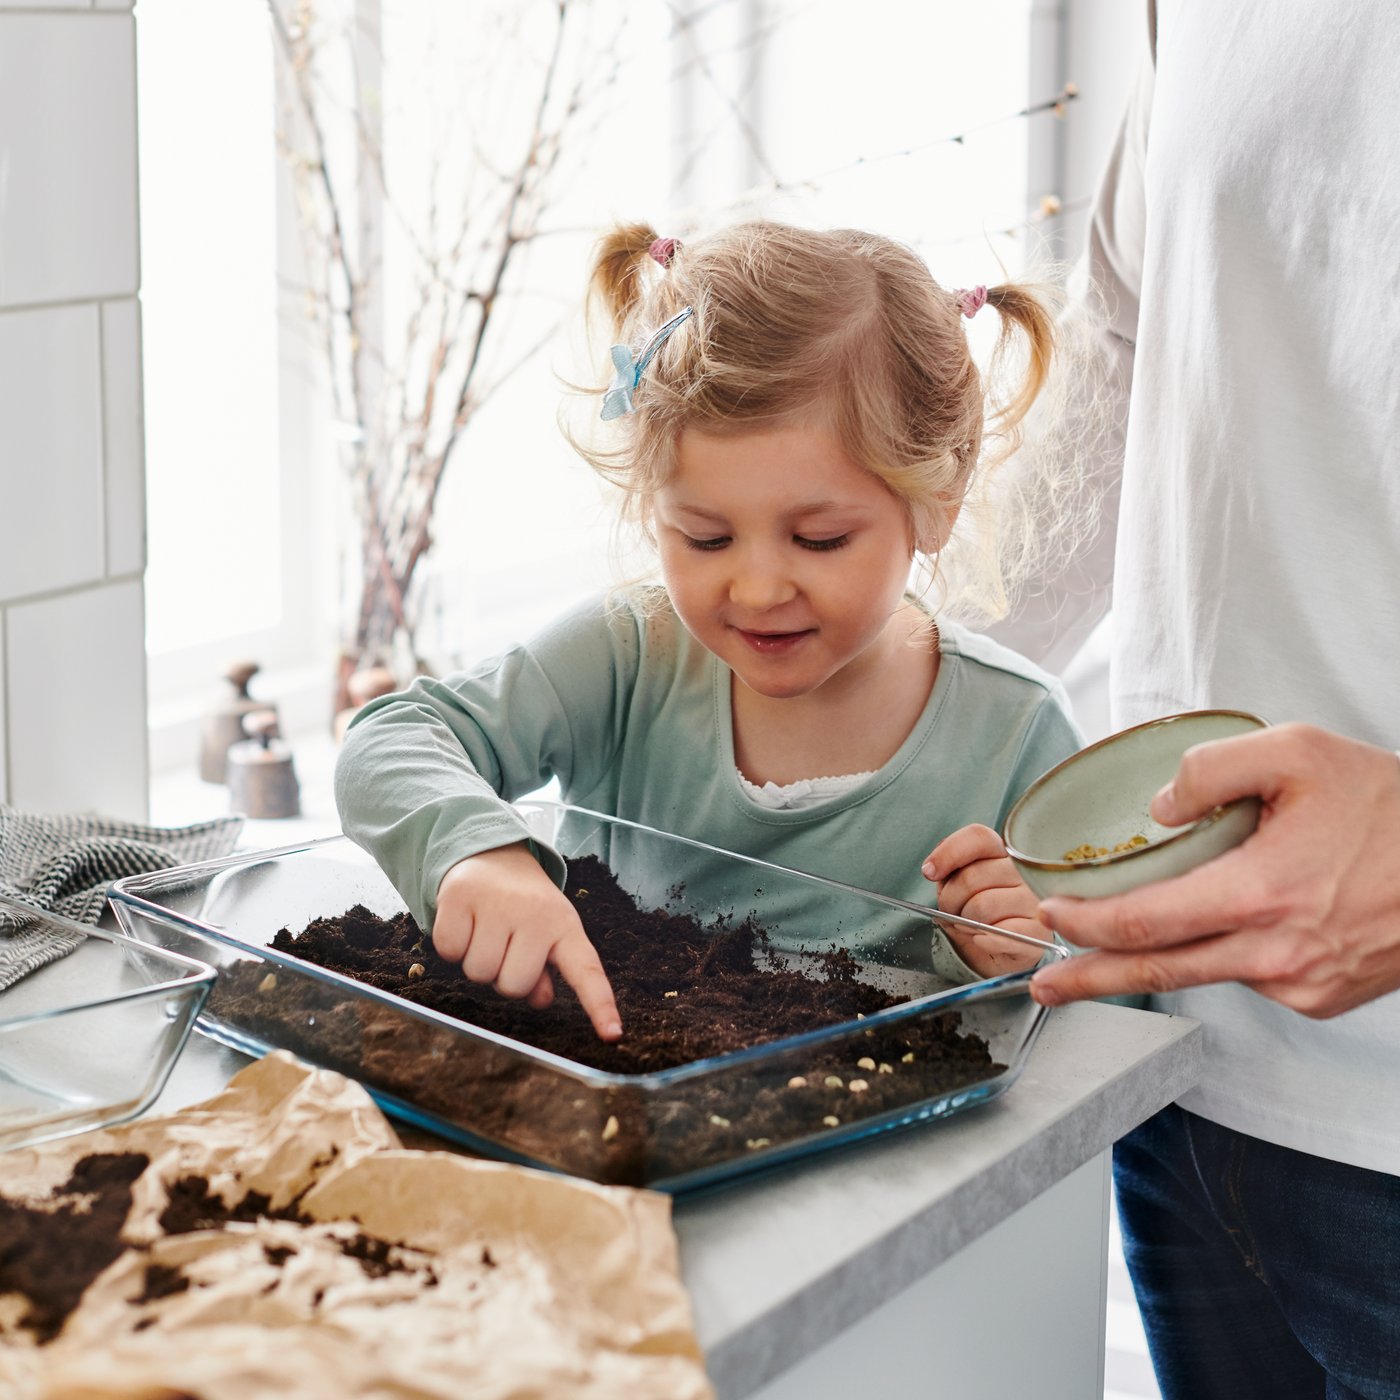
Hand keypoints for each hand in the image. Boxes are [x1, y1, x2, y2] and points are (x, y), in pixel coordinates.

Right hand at [434, 842, 622, 1040]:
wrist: (491, 852)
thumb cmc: (523, 906)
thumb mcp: (546, 933)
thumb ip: (546, 970)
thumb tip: (541, 999)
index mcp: (565, 926)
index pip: (586, 970)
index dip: (599, 1004)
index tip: (613, 1034)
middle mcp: (535, 913)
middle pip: (512, 987)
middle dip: (503, 976)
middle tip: (505, 946)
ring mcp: (497, 903)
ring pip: (478, 973)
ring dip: (476, 961)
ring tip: (486, 931)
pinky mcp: (460, 896)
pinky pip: (449, 951)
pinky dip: (451, 946)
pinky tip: (465, 922)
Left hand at [923, 823, 1049, 975]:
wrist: (993, 953)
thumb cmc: (974, 914)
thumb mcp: (955, 886)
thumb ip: (947, 870)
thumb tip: (932, 869)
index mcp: (1002, 853)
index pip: (978, 837)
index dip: (948, 853)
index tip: (930, 872)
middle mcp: (1024, 872)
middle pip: (972, 877)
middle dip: (950, 900)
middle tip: (952, 913)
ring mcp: (1035, 901)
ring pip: (983, 906)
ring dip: (966, 923)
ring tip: (969, 927)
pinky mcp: (1039, 932)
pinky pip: (1004, 933)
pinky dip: (985, 941)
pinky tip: (983, 940)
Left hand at [1030, 724, 1399, 1016]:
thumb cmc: (1388, 806)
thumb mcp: (1298, 753)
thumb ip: (1212, 768)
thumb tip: (1157, 807)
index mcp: (1263, 894)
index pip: (1149, 923)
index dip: (1089, 926)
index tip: (1051, 917)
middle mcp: (1277, 952)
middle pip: (1158, 971)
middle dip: (1090, 980)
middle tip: (1043, 986)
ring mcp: (1300, 984)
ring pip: (1203, 974)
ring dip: (1150, 964)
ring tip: (1104, 954)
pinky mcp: (1319, 997)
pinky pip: (1248, 974)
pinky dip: (1221, 953)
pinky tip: (1223, 925)